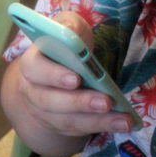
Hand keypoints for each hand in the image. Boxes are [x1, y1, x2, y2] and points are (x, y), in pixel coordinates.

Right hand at [12, 11, 134, 137]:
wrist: (52, 75)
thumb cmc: (62, 47)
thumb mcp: (66, 29)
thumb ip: (68, 26)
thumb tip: (72, 32)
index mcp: (31, 64)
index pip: (35, 70)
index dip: (54, 75)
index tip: (76, 79)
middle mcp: (33, 92)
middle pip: (50, 101)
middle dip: (80, 103)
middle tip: (106, 102)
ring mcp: (45, 113)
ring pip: (67, 120)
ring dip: (96, 120)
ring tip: (124, 120)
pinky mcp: (60, 125)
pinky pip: (79, 129)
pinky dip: (101, 126)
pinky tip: (123, 123)